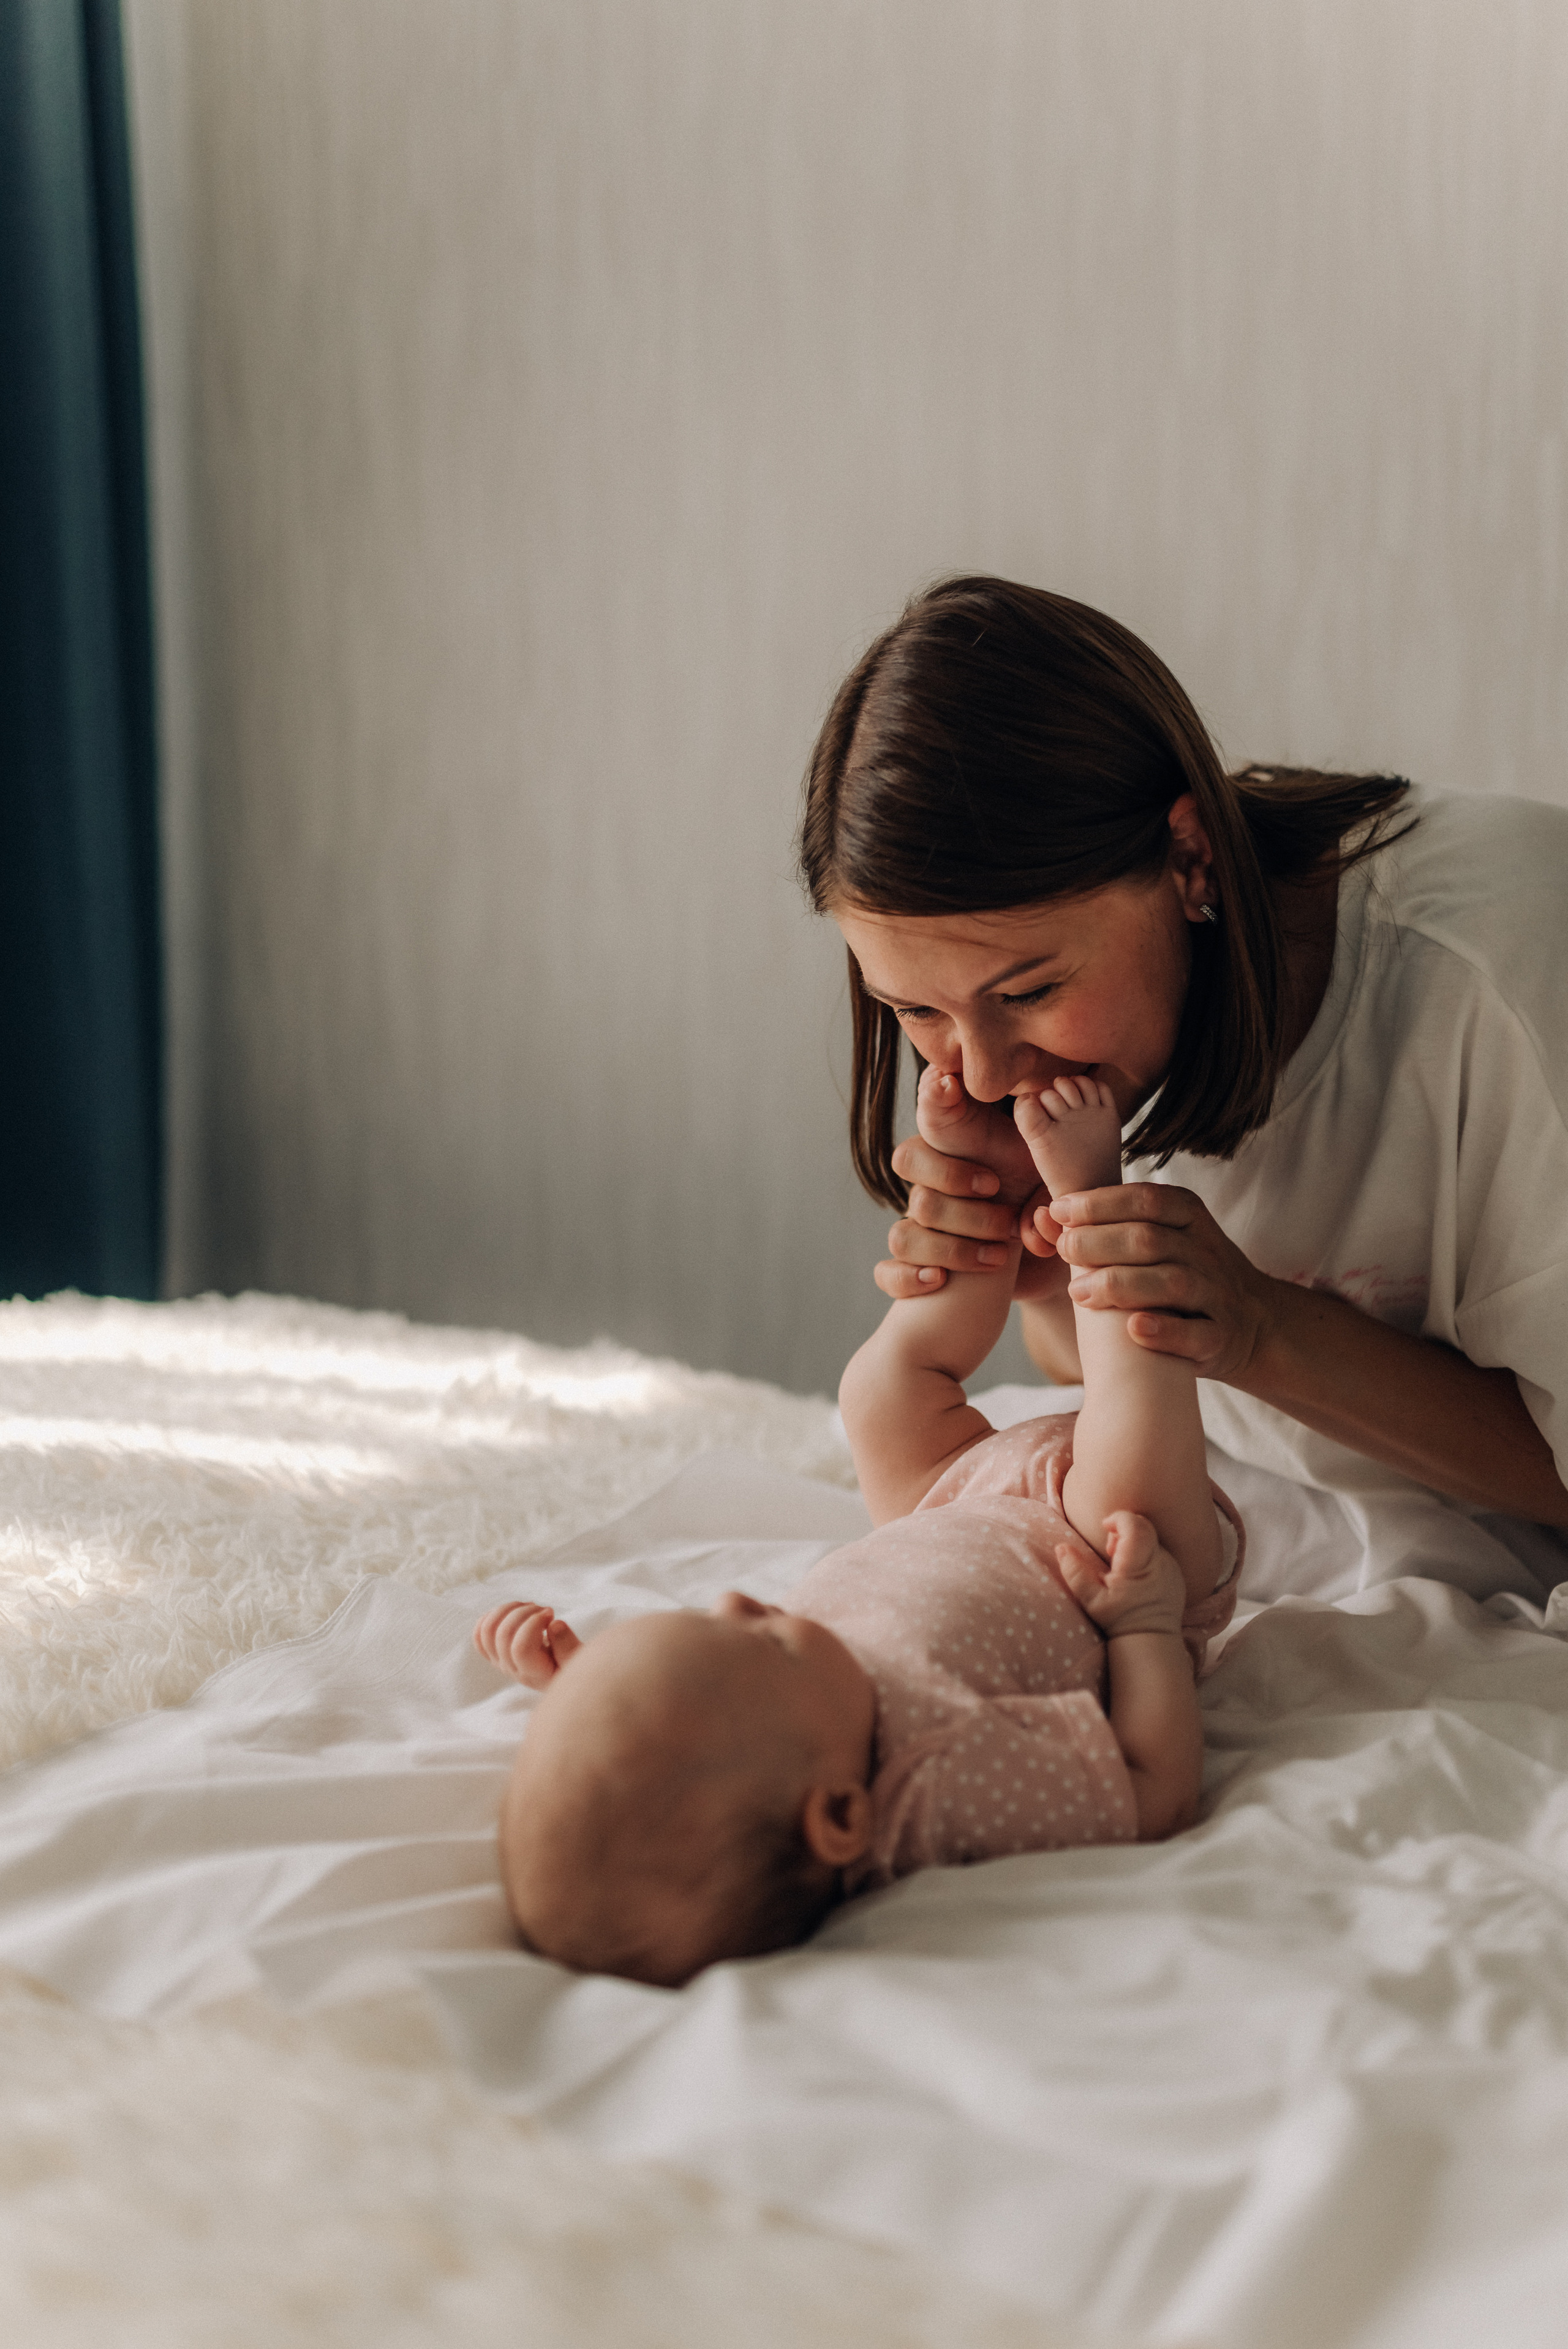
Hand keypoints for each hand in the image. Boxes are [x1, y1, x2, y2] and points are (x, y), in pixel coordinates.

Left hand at [473, 1600, 581, 1687]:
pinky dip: (491, 1616)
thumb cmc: (572, 1666)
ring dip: (507, 1610)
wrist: (561, 1674)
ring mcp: (500, 1661)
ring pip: (488, 1630)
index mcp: (535, 1674)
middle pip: (502, 1635)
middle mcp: (513, 1669)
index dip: (533, 1623)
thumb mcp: (578, 1659)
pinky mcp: (494, 1653)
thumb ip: (568, 1645)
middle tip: (544, 1610)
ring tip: (529, 1607)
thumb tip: (555, 1625)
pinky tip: (511, 1611)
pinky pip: (479, 1634)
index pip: (520, 1647)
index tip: (551, 1614)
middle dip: (524, 1612)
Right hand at [874, 1071, 1068, 1302]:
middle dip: (952, 1177)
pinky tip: (939, 1280)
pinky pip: (888, 1271)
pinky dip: (908, 1276)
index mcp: (963, 1147)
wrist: (1046, 1266)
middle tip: (995, 1189)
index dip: (934, 1098)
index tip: (949, 1086)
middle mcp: (933, 1183)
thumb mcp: (1057, 1178)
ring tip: (1001, 1253)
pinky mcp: (920, 1269)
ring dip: (953, 1242)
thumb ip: (1053, 1176)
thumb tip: (1037, 1210)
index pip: (931, 1111)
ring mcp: (922, 1227)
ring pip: (906, 1228)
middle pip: (908, 1161)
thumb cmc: (1046, 1206)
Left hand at [1041, 1181, 1273, 1382]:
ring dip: (1120, 1285)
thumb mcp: (1159, 1240)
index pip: (1145, 1200)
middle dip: (1099, 1243)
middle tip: (1063, 1250)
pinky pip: (1196, 1334)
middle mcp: (1207, 1251)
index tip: (1059, 1210)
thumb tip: (1044, 1214)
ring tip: (1078, 1293)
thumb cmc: (1185, 1274)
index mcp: (1190, 1217)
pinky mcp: (1221, 1338)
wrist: (1254, 1324)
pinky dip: (1164, 1332)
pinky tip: (1132, 1329)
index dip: (1099, 1203)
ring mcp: (1217, 1296)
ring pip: (1171, 1283)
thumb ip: (1107, 1226)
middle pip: (1150, 1240)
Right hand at [1055, 1515, 1184, 1638]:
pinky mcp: (1177, 1573)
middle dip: (1125, 1527)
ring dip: (1134, 1541)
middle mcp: (1159, 1562)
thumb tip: (1061, 1547)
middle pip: (1144, 1526)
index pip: (1134, 1525)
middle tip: (1111, 1549)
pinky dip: (1145, 1553)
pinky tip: (1135, 1574)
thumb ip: (1074, 1572)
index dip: (1118, 1518)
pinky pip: (1159, 1551)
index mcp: (1138, 1566)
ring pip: (1152, 1538)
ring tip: (1121, 1565)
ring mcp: (1171, 1567)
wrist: (1151, 1640)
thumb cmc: (1119, 1620)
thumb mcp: (1091, 1600)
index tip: (1104, 1527)